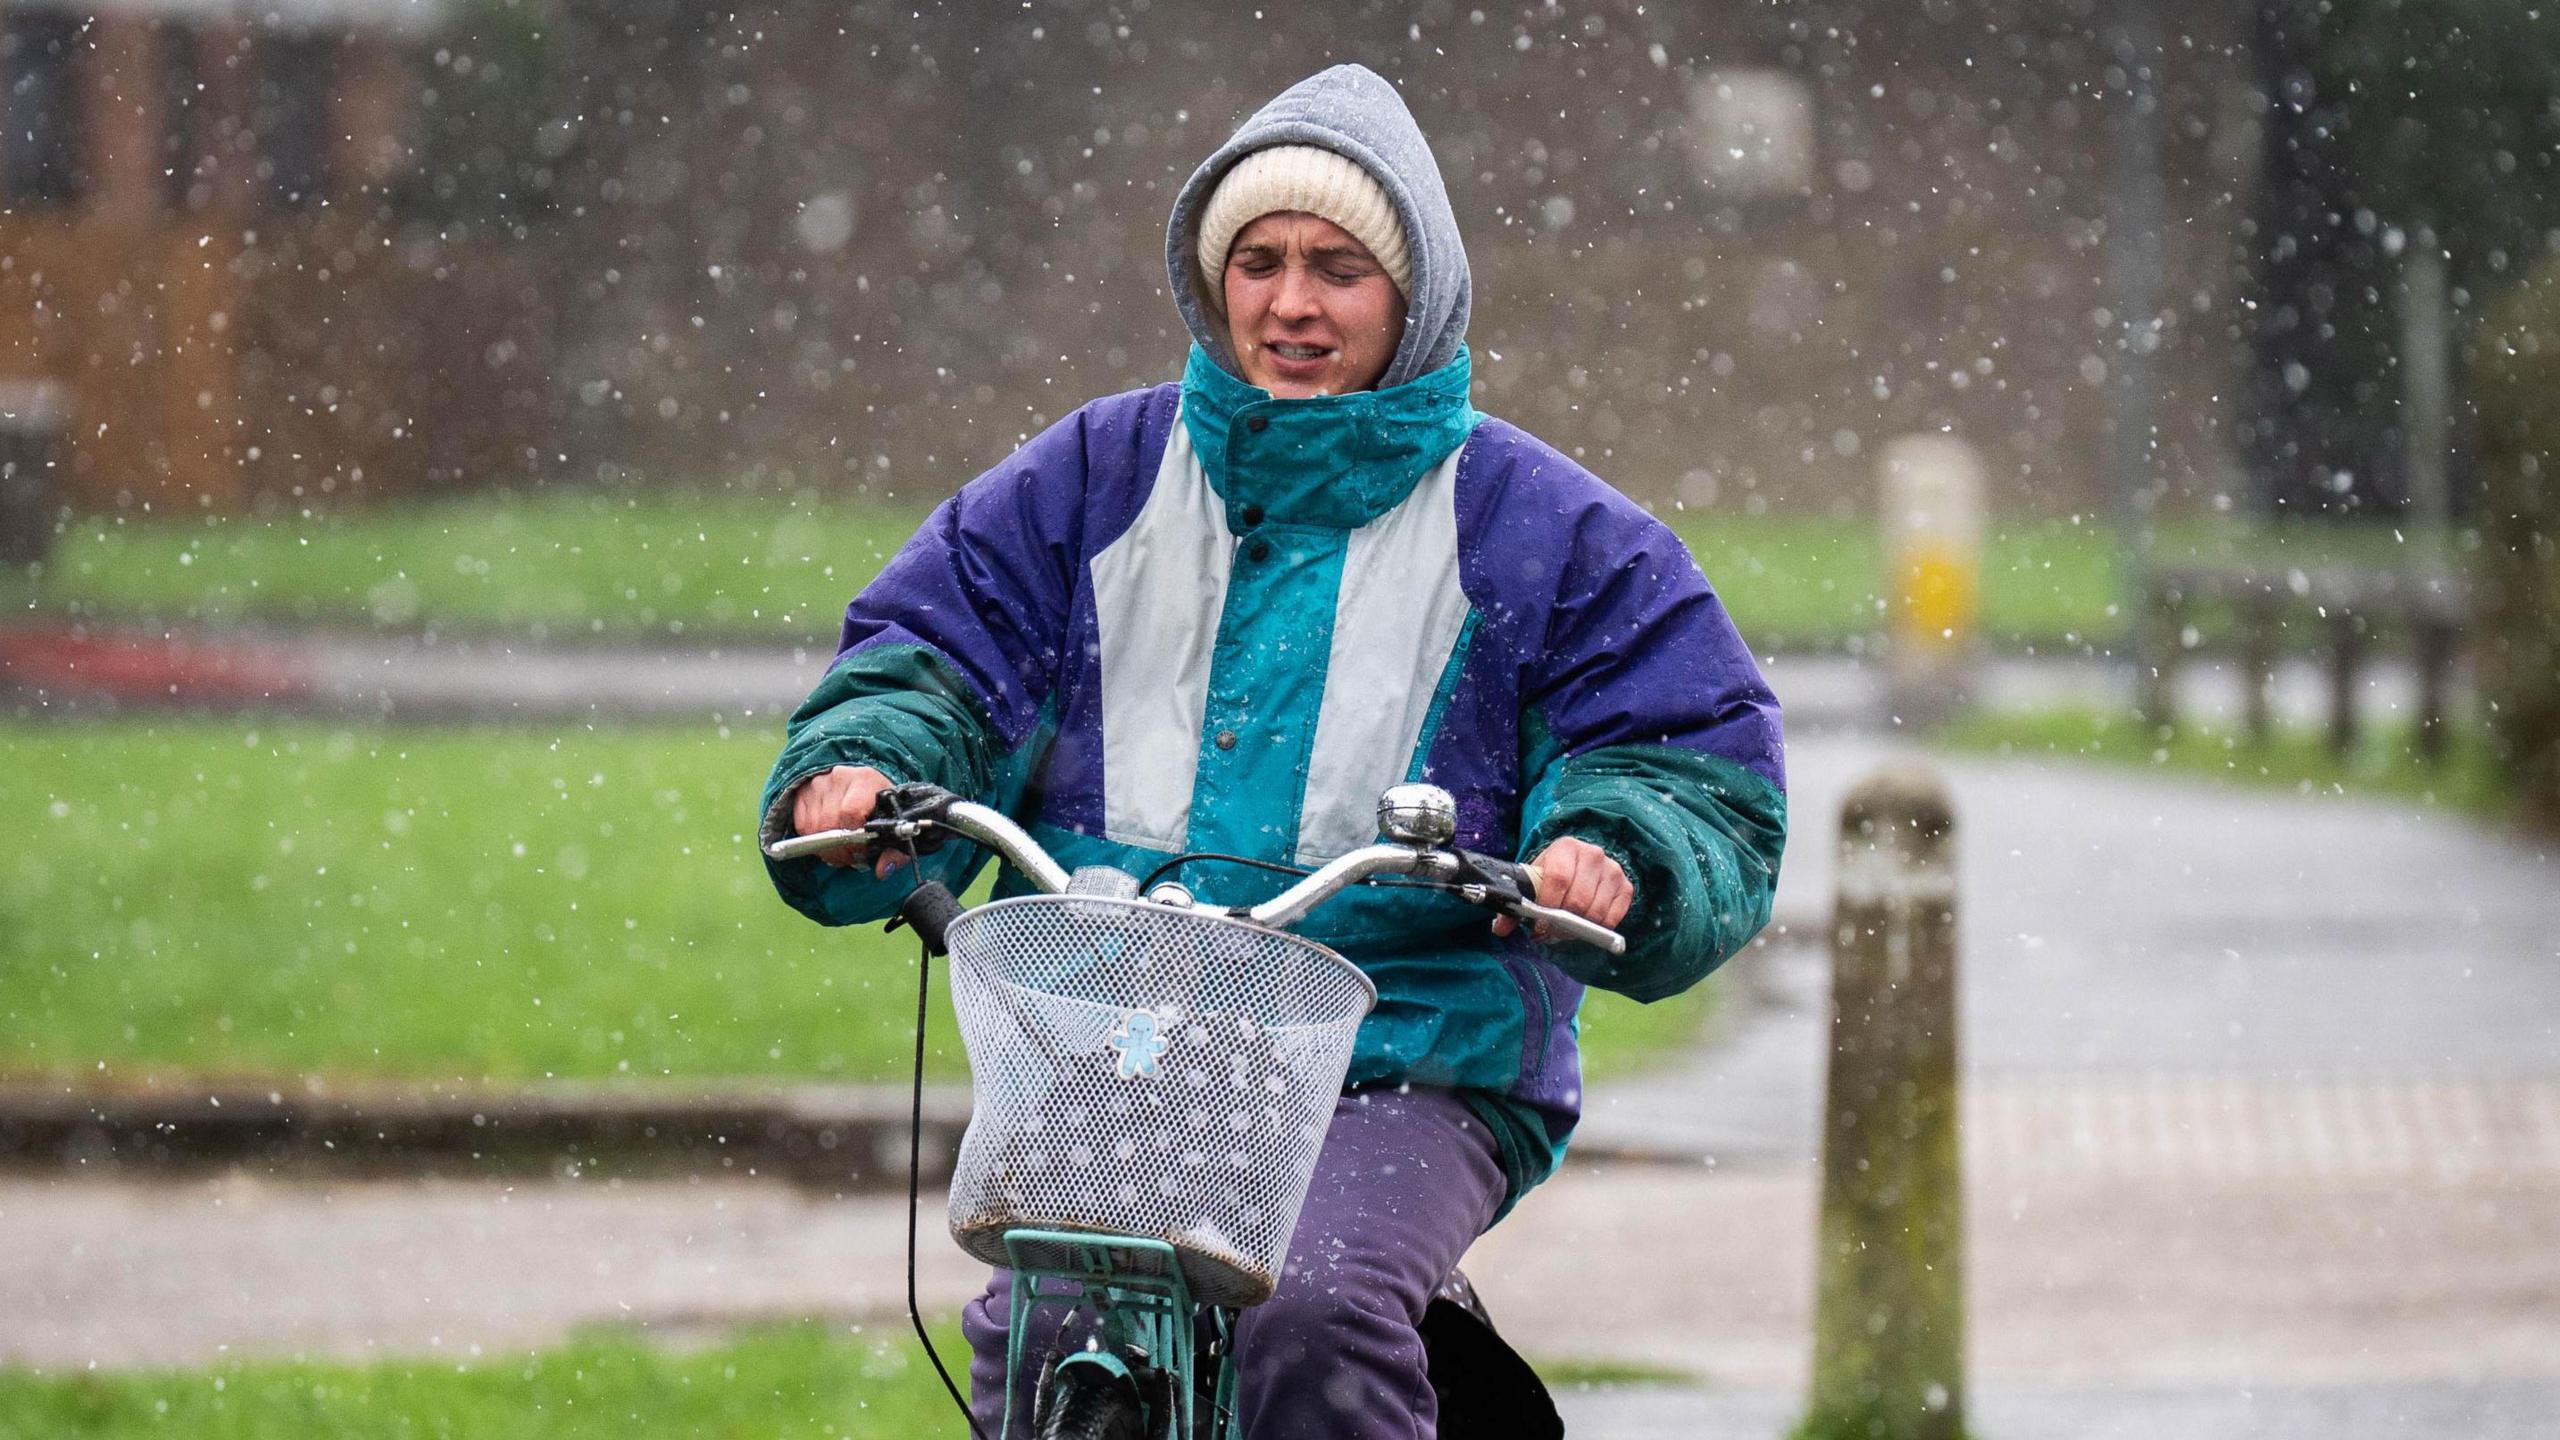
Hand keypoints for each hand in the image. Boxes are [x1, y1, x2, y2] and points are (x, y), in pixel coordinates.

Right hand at [788, 765, 905, 876]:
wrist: (862, 785)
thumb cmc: (880, 806)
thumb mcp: (894, 825)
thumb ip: (895, 851)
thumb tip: (883, 871)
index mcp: (865, 780)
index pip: (851, 812)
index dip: (854, 839)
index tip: (861, 852)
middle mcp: (839, 778)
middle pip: (830, 822)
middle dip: (840, 849)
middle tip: (850, 857)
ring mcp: (818, 784)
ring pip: (814, 827)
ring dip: (826, 847)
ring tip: (840, 849)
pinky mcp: (803, 793)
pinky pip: (802, 826)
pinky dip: (813, 839)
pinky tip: (827, 839)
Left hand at [1491, 836, 1630, 941]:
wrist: (1580, 863)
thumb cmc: (1552, 874)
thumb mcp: (1533, 882)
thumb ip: (1515, 904)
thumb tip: (1500, 928)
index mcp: (1566, 848)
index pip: (1558, 879)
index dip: (1547, 906)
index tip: (1538, 925)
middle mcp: (1593, 855)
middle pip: (1578, 900)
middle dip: (1561, 923)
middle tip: (1550, 933)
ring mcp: (1612, 870)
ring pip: (1595, 912)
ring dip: (1578, 929)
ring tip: (1565, 930)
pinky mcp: (1625, 886)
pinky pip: (1612, 917)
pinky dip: (1597, 928)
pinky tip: (1584, 925)